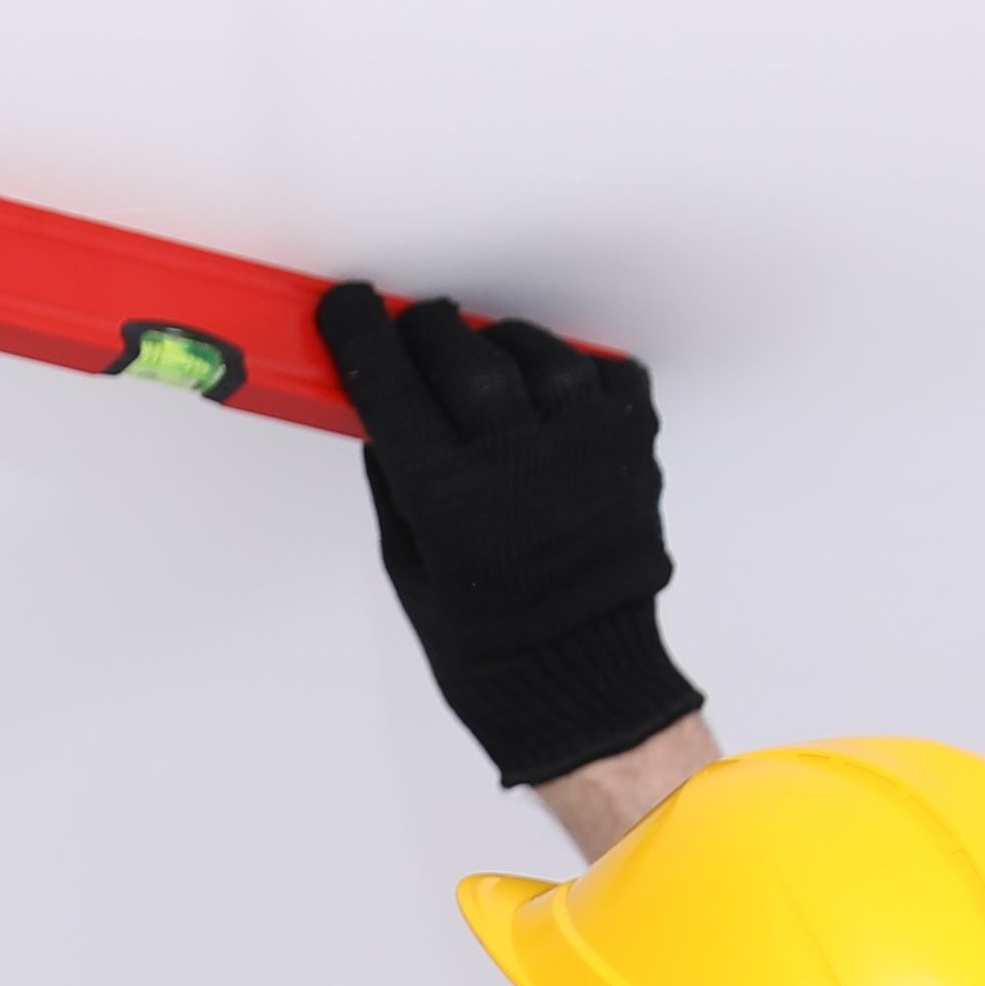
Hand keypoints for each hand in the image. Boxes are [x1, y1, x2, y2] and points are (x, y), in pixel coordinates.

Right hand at [315, 283, 702, 790]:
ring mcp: (584, 448)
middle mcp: (518, 461)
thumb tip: (381, 400)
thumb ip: (394, 474)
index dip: (362, 331)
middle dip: (427, 330)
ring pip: (533, 351)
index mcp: (448, 496)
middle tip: (413, 329)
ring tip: (482, 363)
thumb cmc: (487, 636)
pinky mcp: (632, 446)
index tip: (351, 307)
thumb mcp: (408, 559)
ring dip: (498, 344)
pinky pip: (599, 373)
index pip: (390, 381)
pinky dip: (569, 371)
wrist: (581, 678)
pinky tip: (547, 394)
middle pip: (460, 352)